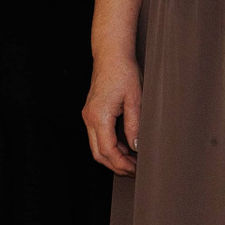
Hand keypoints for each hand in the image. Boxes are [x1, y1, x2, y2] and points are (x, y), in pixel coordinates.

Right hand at [83, 56, 141, 175]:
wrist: (111, 54)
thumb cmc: (123, 71)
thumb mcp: (135, 99)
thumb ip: (134, 125)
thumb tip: (136, 147)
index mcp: (99, 116)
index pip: (108, 151)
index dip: (122, 164)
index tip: (136, 169)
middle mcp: (90, 118)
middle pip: (98, 154)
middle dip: (116, 166)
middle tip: (135, 170)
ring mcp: (89, 115)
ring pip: (97, 147)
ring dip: (114, 157)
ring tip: (132, 161)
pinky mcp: (92, 112)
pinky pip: (98, 136)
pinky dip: (111, 146)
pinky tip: (126, 147)